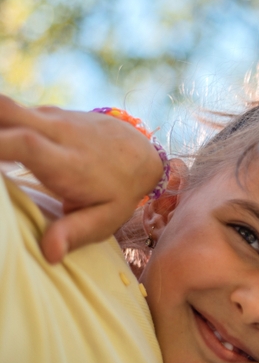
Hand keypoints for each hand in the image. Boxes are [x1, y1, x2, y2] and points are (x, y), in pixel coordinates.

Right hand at [0, 95, 163, 262]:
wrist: (141, 154)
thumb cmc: (120, 192)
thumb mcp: (106, 218)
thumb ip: (75, 233)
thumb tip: (49, 254)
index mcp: (68, 163)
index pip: (26, 143)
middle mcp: (59, 133)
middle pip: (7, 111)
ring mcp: (53, 117)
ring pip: (6, 107)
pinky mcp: (47, 112)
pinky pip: (13, 111)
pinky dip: (0, 125)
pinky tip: (0, 144)